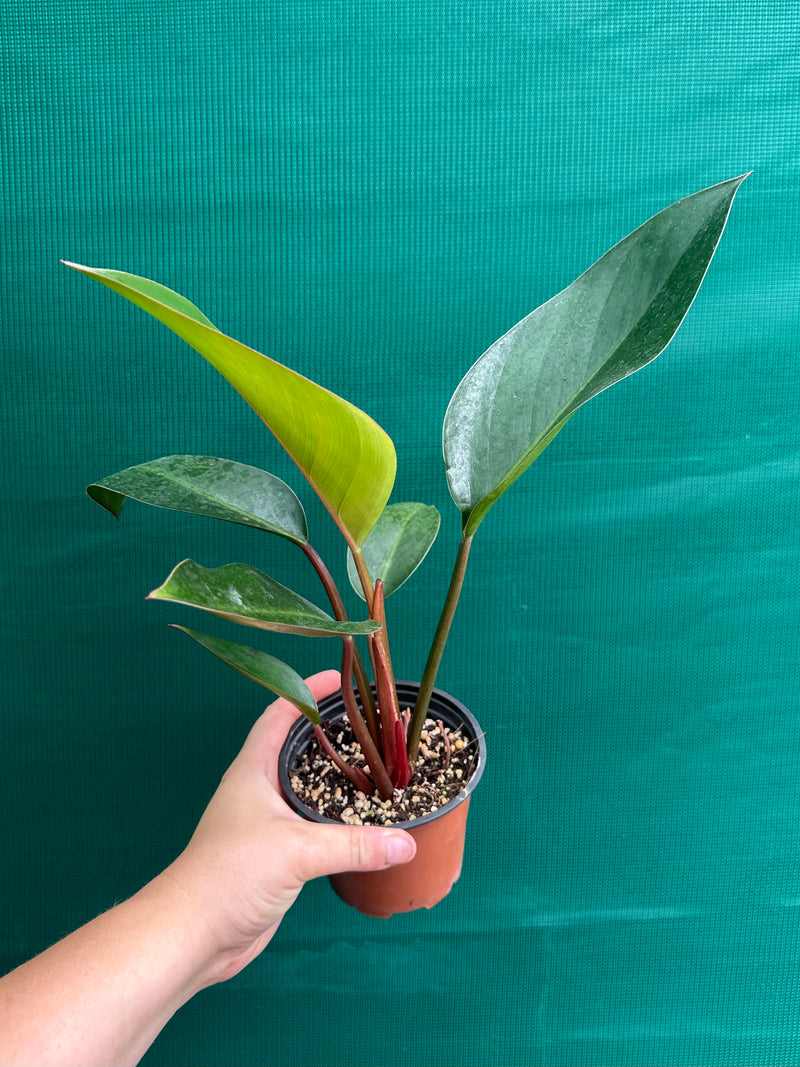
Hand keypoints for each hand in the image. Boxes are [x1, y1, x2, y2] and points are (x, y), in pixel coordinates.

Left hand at [164, 670, 416, 983]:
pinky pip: (312, 827)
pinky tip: (361, 824)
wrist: (193, 936)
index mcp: (252, 771)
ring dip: (335, 778)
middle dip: (330, 732)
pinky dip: (337, 820)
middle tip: (369, 724)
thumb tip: (406, 842)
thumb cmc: (228, 877)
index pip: (280, 715)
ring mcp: (265, 824)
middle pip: (296, 748)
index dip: (307, 691)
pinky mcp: (275, 857)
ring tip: (375, 768)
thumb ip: (353, 844)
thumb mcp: (296, 851)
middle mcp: (257, 790)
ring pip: (306, 789)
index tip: (339, 677)